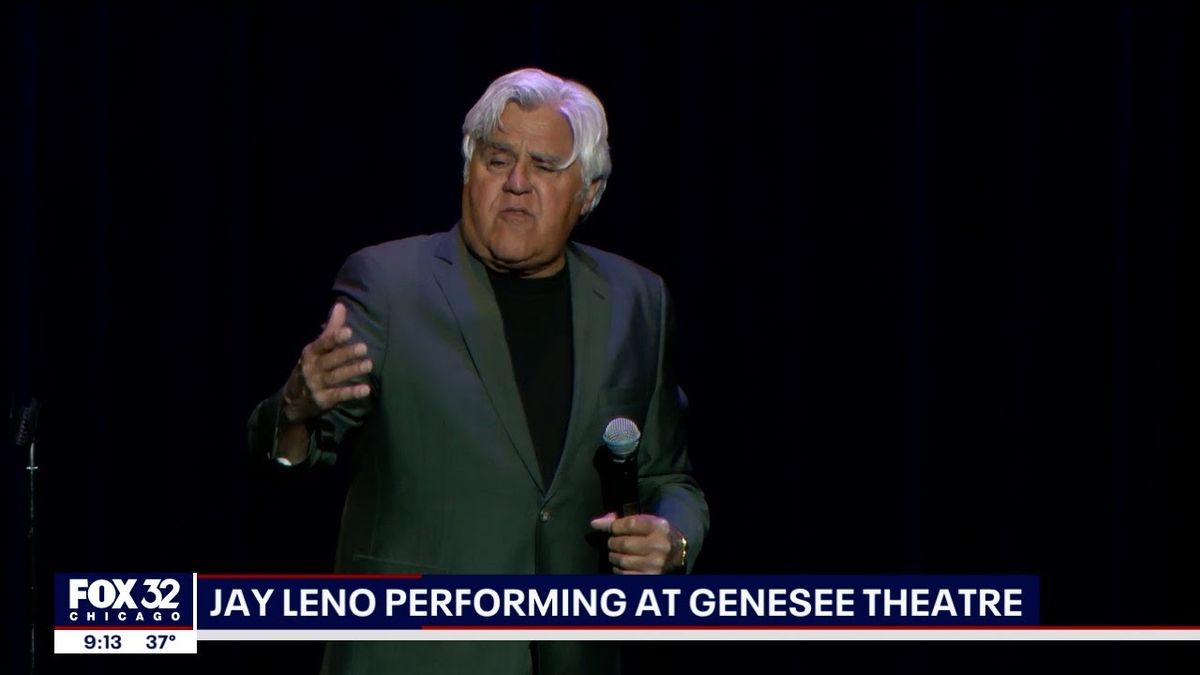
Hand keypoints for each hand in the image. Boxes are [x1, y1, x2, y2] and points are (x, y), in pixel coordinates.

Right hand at [280, 302, 372, 424]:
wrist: (291, 401)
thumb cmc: (311, 368)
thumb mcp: (317, 349)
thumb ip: (331, 328)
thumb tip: (340, 305)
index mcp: (311, 353)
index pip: (323, 343)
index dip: (335, 337)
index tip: (349, 331)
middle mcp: (312, 367)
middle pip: (330, 359)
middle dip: (346, 353)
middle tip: (364, 348)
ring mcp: (316, 384)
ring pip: (336, 376)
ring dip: (352, 371)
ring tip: (369, 365)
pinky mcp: (322, 400)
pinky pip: (338, 395)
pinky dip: (351, 393)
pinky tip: (366, 390)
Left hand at [590, 512, 685, 574]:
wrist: (678, 553)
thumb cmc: (657, 535)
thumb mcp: (645, 522)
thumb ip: (621, 520)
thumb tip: (596, 523)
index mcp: (659, 527)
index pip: (628, 524)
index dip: (613, 526)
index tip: (609, 528)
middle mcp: (659, 546)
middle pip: (623, 544)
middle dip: (613, 543)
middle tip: (614, 542)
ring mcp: (655, 564)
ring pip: (622, 560)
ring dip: (614, 557)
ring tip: (617, 554)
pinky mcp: (650, 577)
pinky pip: (625, 574)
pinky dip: (619, 569)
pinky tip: (623, 565)